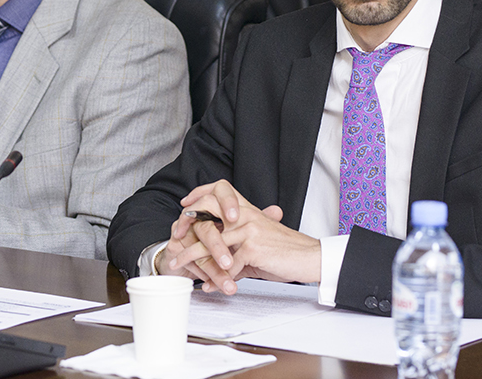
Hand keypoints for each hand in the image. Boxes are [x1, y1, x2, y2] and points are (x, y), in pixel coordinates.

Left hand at [158, 179, 320, 293]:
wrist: (308, 257)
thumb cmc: (285, 251)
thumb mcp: (258, 243)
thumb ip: (236, 248)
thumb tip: (217, 267)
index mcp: (247, 209)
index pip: (217, 193)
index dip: (198, 196)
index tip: (184, 207)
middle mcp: (245, 215)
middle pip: (206, 214)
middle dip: (186, 227)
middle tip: (173, 240)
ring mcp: (247, 230)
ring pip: (210, 244)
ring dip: (191, 257)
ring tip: (178, 266)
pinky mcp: (252, 248)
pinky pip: (227, 266)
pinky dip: (217, 279)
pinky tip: (210, 287)